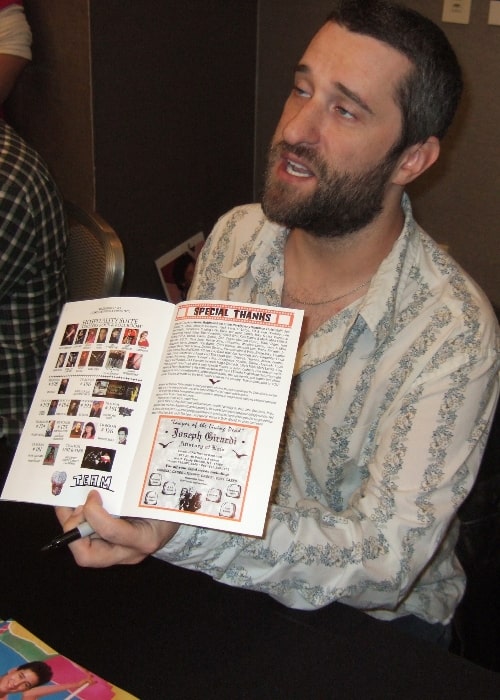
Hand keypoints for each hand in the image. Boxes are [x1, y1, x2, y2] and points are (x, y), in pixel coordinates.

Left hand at [55, 491, 178, 566]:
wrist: (175, 521)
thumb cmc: (167, 506)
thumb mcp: (158, 498)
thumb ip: (136, 494)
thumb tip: (106, 480)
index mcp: (144, 538)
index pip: (112, 532)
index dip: (95, 513)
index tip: (93, 495)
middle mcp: (127, 552)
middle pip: (88, 556)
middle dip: (73, 529)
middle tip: (76, 507)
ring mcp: (117, 554)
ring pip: (82, 551)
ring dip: (71, 526)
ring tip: (69, 504)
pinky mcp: (110, 550)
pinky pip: (86, 544)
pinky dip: (76, 525)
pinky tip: (73, 507)